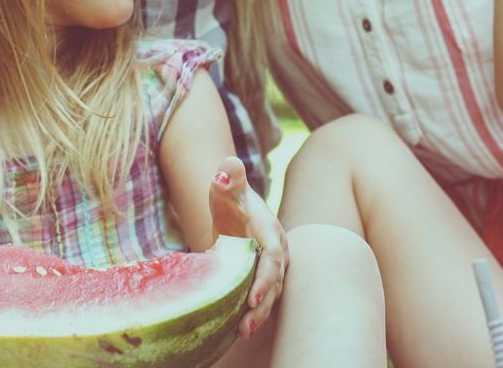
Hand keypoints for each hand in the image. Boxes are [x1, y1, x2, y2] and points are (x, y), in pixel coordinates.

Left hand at [207, 156, 286, 339]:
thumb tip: (227, 169)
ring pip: (269, 295)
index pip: (273, 257)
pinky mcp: (261, 279)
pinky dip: (250, 314)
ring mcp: (270, 268)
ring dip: (257, 315)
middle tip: (246, 326)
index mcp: (269, 231)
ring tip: (241, 333)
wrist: (234, 209)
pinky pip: (260, 299)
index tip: (254, 297)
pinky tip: (235, 329)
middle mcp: (276, 252)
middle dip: (262, 305)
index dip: (266, 277)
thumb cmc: (231, 197)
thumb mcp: (227, 185)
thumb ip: (229, 175)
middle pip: (274, 282)